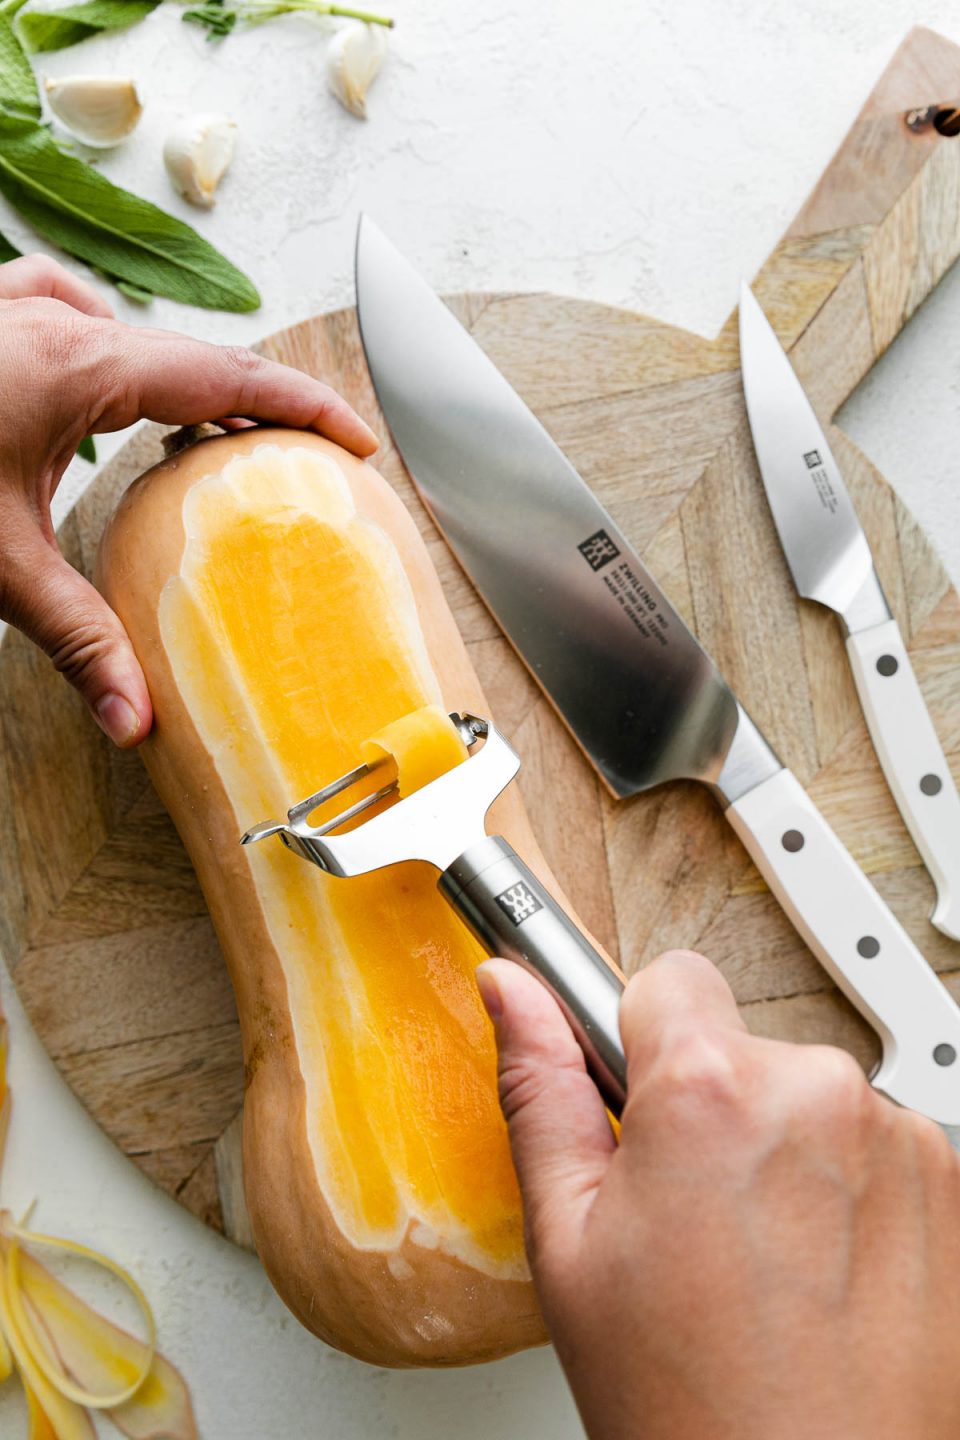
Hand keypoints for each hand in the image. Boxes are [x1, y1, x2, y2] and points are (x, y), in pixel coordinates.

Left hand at [0, 254, 376, 745]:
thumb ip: (74, 638)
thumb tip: (135, 720)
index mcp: (79, 365)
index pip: (228, 378)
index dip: (304, 406)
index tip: (356, 438)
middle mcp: (55, 319)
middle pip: (193, 356)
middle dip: (257, 405)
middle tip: (304, 457)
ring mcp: (15, 306)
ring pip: (135, 335)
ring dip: (186, 381)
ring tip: (218, 439)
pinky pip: (75, 315)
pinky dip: (114, 353)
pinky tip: (105, 392)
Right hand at [477, 950, 959, 1439]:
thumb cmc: (687, 1401)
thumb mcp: (570, 1243)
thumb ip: (540, 1089)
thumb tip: (511, 992)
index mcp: (710, 1092)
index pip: (669, 977)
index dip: (639, 1040)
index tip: (636, 1094)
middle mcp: (817, 1091)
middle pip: (740, 1047)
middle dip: (710, 1107)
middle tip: (691, 1216)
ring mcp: (897, 1138)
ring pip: (807, 1098)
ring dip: (784, 1150)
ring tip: (762, 1261)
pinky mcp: (949, 1183)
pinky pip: (874, 1144)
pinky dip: (848, 1189)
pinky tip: (822, 1273)